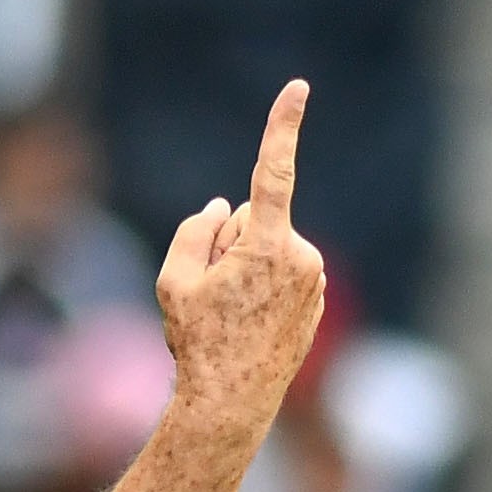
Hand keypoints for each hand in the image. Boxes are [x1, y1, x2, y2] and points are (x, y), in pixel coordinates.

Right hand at [154, 81, 326, 429]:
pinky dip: (261, 287)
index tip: (298, 87)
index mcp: (268, 244)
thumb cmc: (199, 343)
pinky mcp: (316, 299)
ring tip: (232, 316)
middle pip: (252, 221)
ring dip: (244, 268)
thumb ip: (195, 231)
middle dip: (229, 244)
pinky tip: (249, 325)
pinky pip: (280, 274)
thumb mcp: (174, 281)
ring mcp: (313, 280)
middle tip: (213, 297)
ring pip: (267, 248)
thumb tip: (223, 207)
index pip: (274, 171)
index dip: (282, 126)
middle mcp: (301, 256)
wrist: (233, 403)